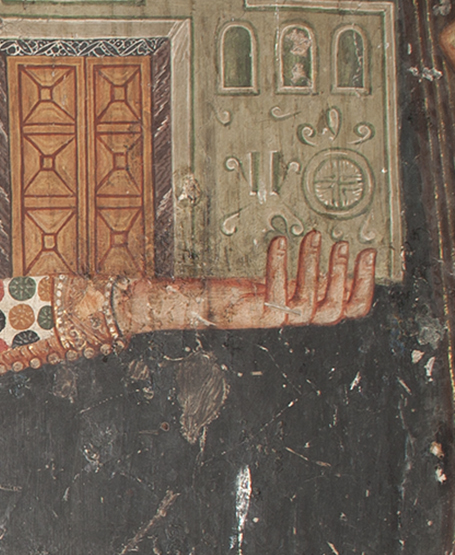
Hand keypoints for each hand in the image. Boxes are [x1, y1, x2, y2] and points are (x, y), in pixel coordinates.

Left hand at [117, 233, 375, 335]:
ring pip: (309, 304)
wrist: (186, 305)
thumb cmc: (227, 289)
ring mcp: (270, 318)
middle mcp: (288, 318)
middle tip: (346, 245)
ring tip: (316, 236)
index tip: (369, 254)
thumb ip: (294, 274)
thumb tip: (322, 249)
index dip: (363, 285)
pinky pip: (274, 294)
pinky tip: (279, 242)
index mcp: (299, 309)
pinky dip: (280, 266)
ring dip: (316, 268)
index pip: (347, 309)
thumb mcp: (268, 279)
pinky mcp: (250, 314)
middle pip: (335, 311)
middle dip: (346, 277)